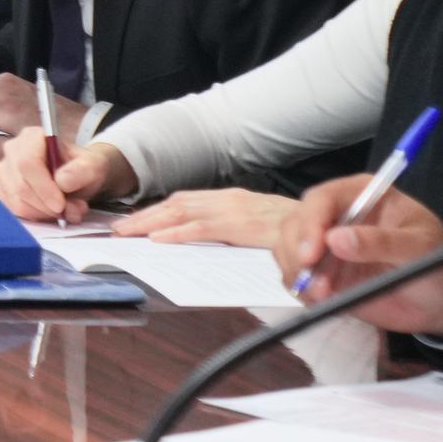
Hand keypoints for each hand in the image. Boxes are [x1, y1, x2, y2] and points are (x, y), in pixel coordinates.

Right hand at [0, 138, 132, 224]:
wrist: (77, 176)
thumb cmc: (82, 167)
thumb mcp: (93, 165)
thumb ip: (82, 170)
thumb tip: (61, 181)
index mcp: (31, 137)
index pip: (27, 163)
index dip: (42, 187)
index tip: (61, 204)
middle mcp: (12, 151)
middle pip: (20, 185)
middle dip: (47, 205)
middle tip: (72, 211)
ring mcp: (4, 172)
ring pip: (17, 201)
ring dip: (44, 213)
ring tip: (68, 210)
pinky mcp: (3, 190)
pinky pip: (15, 210)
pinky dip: (36, 216)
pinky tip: (51, 211)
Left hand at [118, 184, 305, 253]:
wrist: (325, 227)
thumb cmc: (294, 232)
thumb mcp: (256, 227)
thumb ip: (230, 231)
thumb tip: (200, 241)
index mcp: (230, 199)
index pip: (185, 201)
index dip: (156, 210)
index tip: (133, 221)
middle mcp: (229, 200)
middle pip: (177, 204)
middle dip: (144, 216)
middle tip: (117, 229)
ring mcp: (235, 210)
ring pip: (182, 212)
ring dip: (150, 222)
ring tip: (126, 234)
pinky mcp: (242, 225)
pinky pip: (203, 228)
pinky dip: (178, 233)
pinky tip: (158, 239)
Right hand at [277, 173, 442, 332]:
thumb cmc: (441, 265)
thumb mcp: (422, 249)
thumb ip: (383, 242)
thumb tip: (336, 240)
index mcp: (363, 195)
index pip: (322, 198)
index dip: (310, 223)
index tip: (312, 255)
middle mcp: (338, 216)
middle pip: (295, 223)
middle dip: (295, 253)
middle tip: (312, 284)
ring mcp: (327, 246)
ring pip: (288, 250)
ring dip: (297, 274)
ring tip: (324, 297)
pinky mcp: (324, 273)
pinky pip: (296, 278)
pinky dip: (302, 291)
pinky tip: (325, 301)